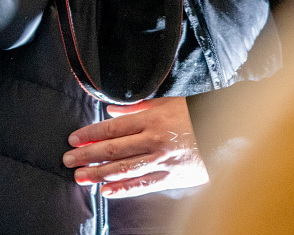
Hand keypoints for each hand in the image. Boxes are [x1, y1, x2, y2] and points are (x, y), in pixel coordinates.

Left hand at [63, 97, 207, 198]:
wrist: (224, 131)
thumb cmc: (191, 114)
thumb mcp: (162, 103)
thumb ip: (133, 108)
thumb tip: (109, 111)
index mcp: (149, 120)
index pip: (112, 128)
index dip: (90, 134)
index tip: (73, 139)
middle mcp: (153, 140)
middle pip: (114, 150)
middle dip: (88, 156)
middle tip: (69, 160)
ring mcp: (162, 160)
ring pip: (125, 169)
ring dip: (100, 174)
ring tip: (81, 177)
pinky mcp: (172, 176)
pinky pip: (144, 184)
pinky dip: (124, 189)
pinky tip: (107, 191)